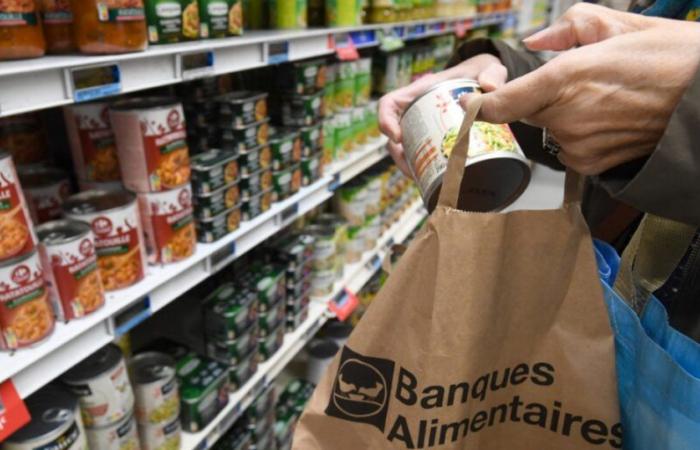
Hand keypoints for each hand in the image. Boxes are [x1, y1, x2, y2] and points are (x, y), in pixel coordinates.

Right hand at [378, 53, 506, 175]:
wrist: (486, 82)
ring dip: (409, 167)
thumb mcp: (487, 67)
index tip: (397, 138)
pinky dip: (424, 171)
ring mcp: (423, 128)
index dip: (385, 121)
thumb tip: (489, 87)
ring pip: (405, 151)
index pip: (389, 105)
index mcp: (420, 92)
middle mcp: (416, 112)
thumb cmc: (479, 72)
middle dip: (399, 156)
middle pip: (393, 136)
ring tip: (423, 180)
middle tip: (413, 170)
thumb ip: (492, 72)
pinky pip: (421, 158)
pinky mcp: (434, 141)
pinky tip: (435, 182)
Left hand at [472, 4, 699, 174]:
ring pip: (548, 131)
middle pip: (525, 114)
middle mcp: (567, 117)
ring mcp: (579, 146)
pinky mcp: (592, 166)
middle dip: (537, 99)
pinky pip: (567, 150)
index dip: (481, 103)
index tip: (473, 101)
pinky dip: (577, 137)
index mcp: (567, 77)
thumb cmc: (673, 59)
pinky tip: (608, 121)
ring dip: (561, 117)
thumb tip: (536, 43)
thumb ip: (570, 27)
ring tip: (603, 100)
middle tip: (577, 83)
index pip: (501, 103)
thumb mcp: (623, 25)